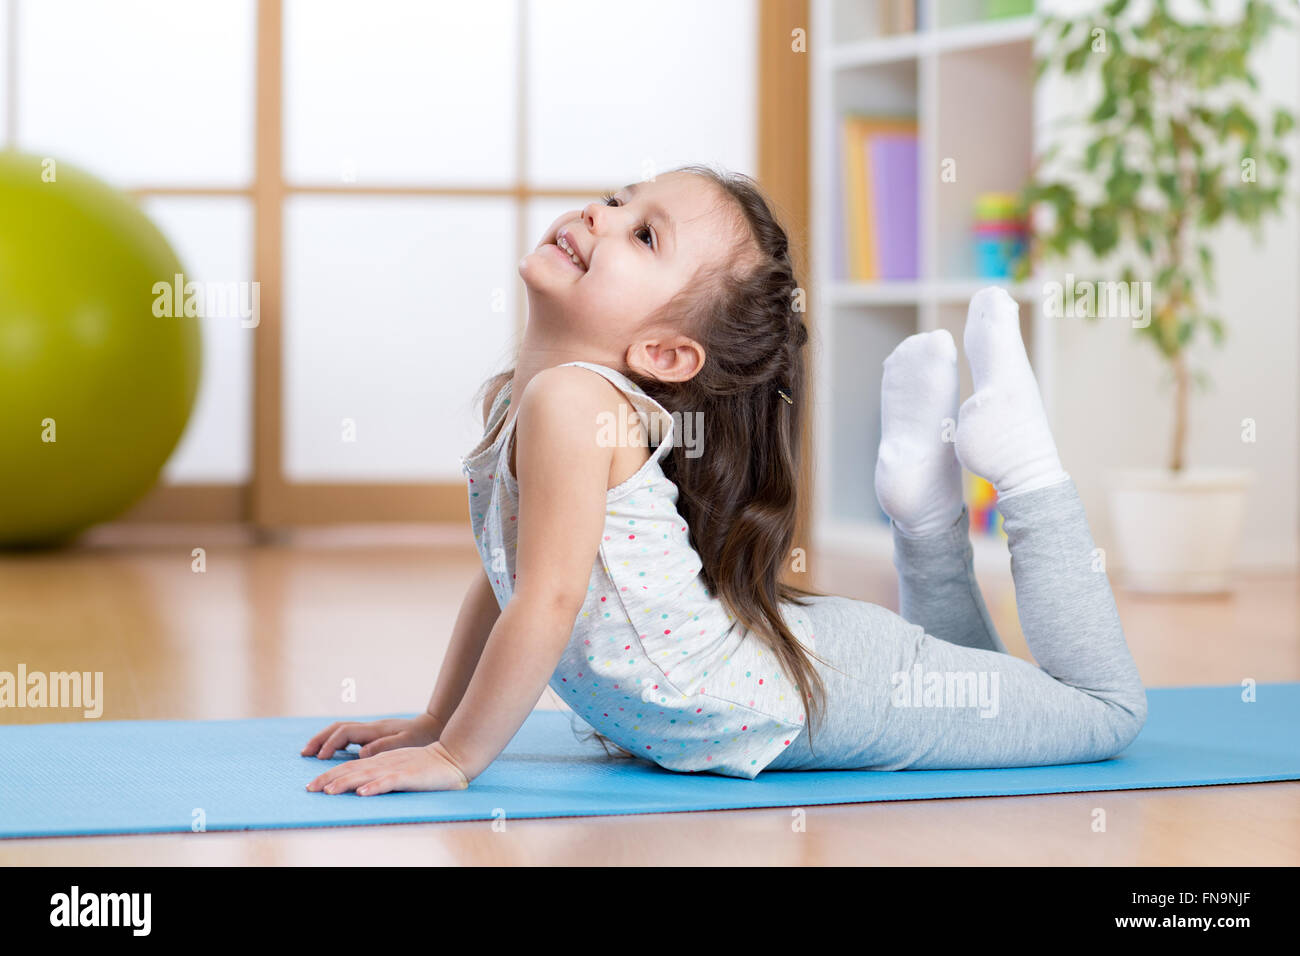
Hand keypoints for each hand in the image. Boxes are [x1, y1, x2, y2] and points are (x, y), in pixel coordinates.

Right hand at [300, 713, 444, 759]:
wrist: (433, 726)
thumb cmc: (422, 737)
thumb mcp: (406, 743)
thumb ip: (383, 747)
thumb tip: (360, 754)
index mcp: (375, 730)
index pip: (345, 733)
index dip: (330, 745)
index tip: (320, 759)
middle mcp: (370, 727)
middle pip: (337, 728)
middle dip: (319, 739)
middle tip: (304, 753)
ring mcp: (371, 729)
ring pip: (341, 730)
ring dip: (325, 740)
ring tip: (311, 753)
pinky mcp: (374, 734)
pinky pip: (348, 735)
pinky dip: (335, 742)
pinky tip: (333, 753)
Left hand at [305, 741, 469, 795]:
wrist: (453, 757)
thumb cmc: (426, 765)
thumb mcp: (398, 765)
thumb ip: (380, 770)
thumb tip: (360, 783)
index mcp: (380, 760)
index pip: (350, 767)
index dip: (330, 775)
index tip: (312, 785)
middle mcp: (384, 762)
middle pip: (352, 770)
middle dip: (329, 779)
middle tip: (309, 789)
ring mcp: (396, 768)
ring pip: (366, 775)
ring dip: (346, 783)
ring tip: (329, 791)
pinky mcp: (409, 776)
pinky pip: (389, 781)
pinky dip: (375, 787)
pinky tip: (363, 793)